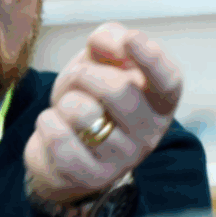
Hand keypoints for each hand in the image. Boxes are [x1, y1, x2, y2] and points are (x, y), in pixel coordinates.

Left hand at [24, 22, 182, 203]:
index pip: (167, 81)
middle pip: (116, 90)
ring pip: (83, 113)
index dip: (151, 60)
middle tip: (78, 81)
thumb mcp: (101, 60)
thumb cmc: (92, 96)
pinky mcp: (93, 177)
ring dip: (64, 102)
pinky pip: (60, 139)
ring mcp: (124, 158)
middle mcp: (150, 132)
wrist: (66, 145)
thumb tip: (116, 43)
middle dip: (84, 75)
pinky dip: (47, 124)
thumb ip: (110, 39)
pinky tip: (56, 127)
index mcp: (160, 101)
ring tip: (69, 110)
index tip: (131, 40)